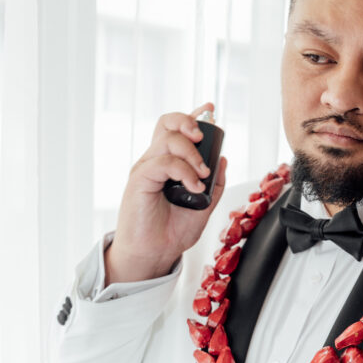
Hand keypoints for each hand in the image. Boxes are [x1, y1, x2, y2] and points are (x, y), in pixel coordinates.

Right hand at [105, 103, 226, 284]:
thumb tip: (223, 159)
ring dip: (192, 154)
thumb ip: (215, 183)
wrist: (154, 253)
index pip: (177, 129)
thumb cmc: (172, 231)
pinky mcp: (139, 180)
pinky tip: (194, 186)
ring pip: (168, 140)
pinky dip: (183, 171)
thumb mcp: (204, 205)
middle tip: (203, 137)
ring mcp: (147, 168)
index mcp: (169, 163)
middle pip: (168, 123)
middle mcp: (156, 161)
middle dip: (189, 121)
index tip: (210, 109)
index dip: (193, 115)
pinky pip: (163, 162)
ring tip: (202, 176)